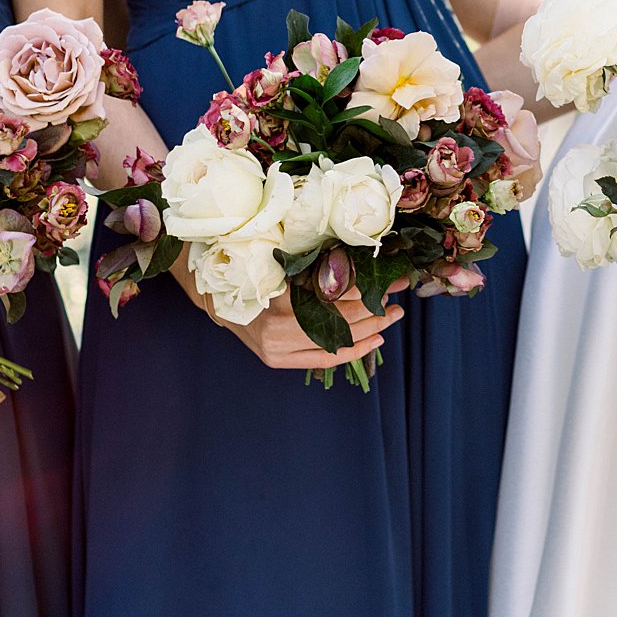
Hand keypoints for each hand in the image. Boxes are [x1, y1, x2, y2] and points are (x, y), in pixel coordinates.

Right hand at [176, 253, 407, 370]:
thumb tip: (360, 257)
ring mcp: (277, 345)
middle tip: (399, 291)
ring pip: (336, 339)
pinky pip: (323, 360)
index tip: (391, 273)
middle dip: (375, 303)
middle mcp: (279, 322)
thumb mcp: (282, 257)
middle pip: (340, 315)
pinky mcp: (278, 359)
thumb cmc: (253, 269)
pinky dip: (352, 351)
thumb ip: (315, 261)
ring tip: (393, 314)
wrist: (217, 297)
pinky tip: (376, 340)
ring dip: (371, 327)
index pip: (334, 291)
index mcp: (280, 290)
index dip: (366, 283)